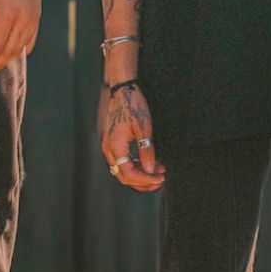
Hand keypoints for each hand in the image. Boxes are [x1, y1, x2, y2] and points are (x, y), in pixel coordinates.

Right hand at [99, 77, 162, 191]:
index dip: (145, 180)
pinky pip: (123, 161)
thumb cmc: (133, 105)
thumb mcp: (144, 128)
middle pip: (124, 176)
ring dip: (141, 174)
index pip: (129, 173)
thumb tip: (150, 171)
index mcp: (115, 146)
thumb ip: (147, 151)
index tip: (160, 180)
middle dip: (143, 182)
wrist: (123, 89)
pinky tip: (151, 164)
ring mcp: (109, 147)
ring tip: (160, 172)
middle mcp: (108, 149)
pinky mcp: (113, 143)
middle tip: (161, 180)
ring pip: (123, 170)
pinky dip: (136, 165)